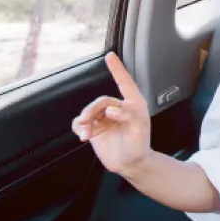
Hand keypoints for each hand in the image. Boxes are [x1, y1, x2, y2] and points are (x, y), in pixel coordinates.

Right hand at [72, 53, 150, 175]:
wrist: (130, 164)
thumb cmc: (139, 146)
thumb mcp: (139, 131)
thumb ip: (129, 117)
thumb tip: (111, 109)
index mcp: (133, 104)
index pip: (124, 83)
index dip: (117, 69)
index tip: (110, 56)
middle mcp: (118, 109)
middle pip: (101, 102)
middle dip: (91, 110)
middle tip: (86, 121)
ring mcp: (105, 118)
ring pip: (89, 112)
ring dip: (84, 121)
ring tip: (84, 133)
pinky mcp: (95, 128)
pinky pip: (82, 123)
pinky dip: (79, 128)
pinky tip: (83, 136)